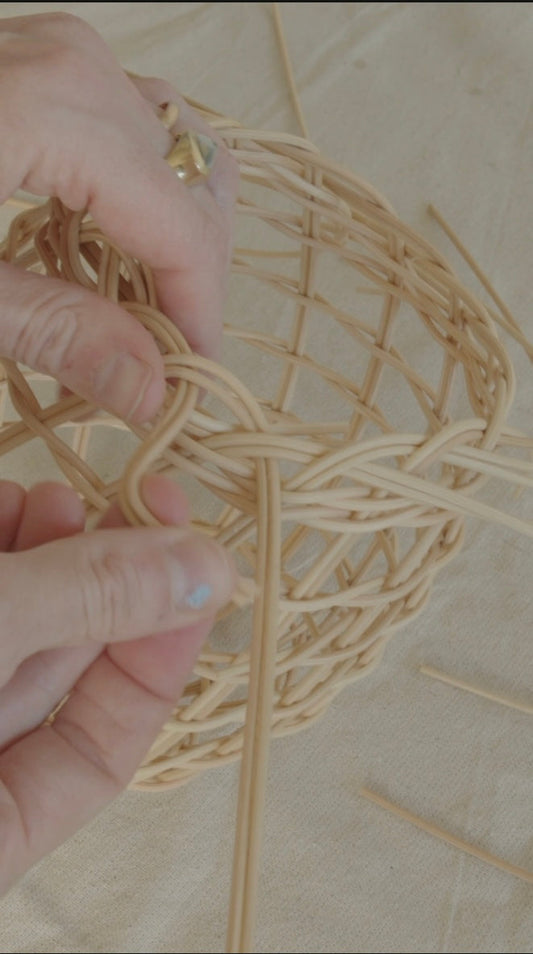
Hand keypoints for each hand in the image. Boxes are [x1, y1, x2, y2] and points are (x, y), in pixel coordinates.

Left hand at [0, 11, 238, 418]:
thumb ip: (56, 334)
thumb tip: (150, 388)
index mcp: (53, 110)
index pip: (181, 224)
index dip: (198, 313)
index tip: (190, 378)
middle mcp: (75, 65)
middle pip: (194, 184)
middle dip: (187, 277)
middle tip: (154, 350)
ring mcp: (60, 54)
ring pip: (174, 153)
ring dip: (166, 237)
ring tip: (124, 305)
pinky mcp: (44, 64)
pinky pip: (133, 131)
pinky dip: (135, 198)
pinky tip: (95, 250)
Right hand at [0, 475, 234, 895]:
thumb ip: (84, 604)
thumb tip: (205, 571)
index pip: (98, 757)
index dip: (158, 659)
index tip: (196, 568)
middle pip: (58, 674)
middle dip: (101, 580)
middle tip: (139, 506)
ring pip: (17, 627)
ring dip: (49, 554)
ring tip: (63, 496)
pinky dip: (2, 546)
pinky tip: (15, 501)